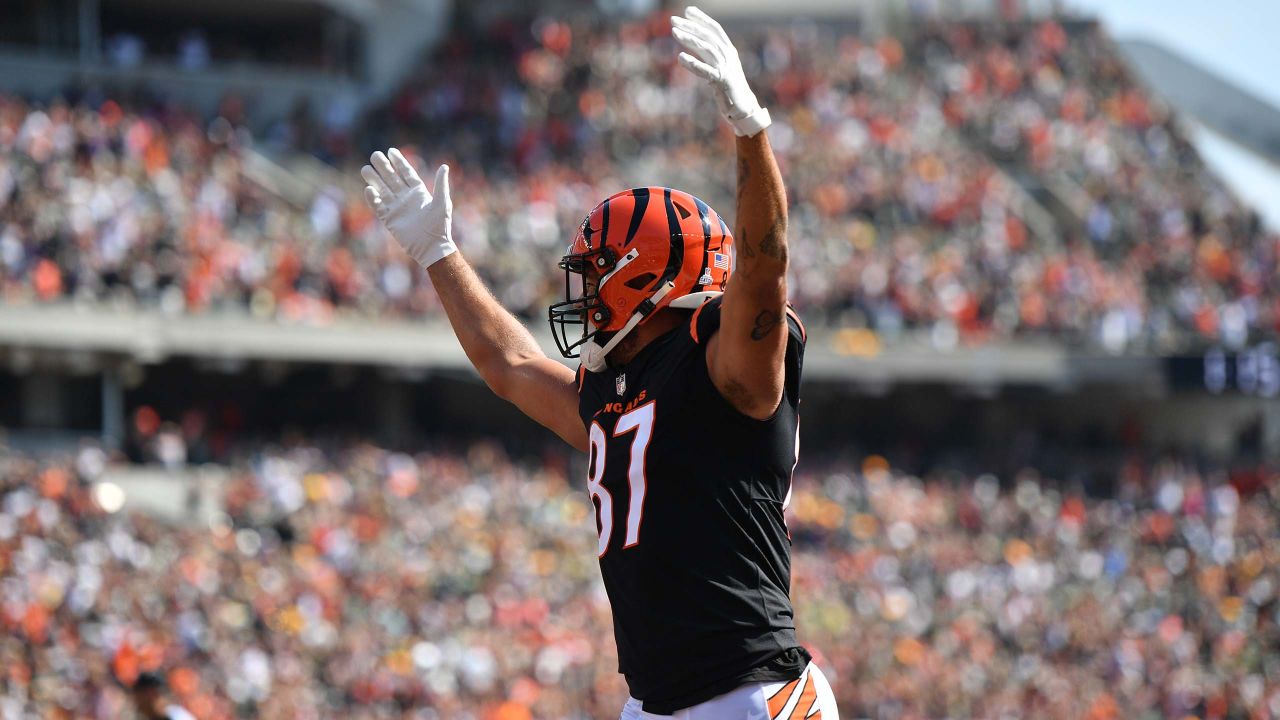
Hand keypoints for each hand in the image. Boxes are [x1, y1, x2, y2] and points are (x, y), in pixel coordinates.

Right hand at [361, 148, 455, 267]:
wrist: (431, 247)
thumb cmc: (439, 226)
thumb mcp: (442, 203)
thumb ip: (441, 184)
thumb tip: (444, 166)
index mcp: (418, 192)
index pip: (406, 173)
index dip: (399, 162)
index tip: (391, 151)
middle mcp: (406, 197)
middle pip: (391, 178)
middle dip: (383, 166)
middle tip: (375, 155)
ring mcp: (396, 207)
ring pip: (382, 189)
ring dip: (374, 179)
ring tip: (366, 168)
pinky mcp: (389, 219)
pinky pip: (378, 206)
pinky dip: (372, 198)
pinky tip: (368, 189)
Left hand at [670, 6, 770, 136]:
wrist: (743, 107)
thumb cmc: (729, 87)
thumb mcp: (721, 67)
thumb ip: (710, 55)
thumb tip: (695, 44)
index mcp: (728, 50)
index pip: (715, 29)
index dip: (702, 18)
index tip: (687, 10)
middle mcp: (728, 56)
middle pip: (708, 36)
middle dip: (690, 26)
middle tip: (673, 20)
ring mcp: (725, 68)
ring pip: (706, 48)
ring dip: (689, 39)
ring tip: (674, 32)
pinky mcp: (721, 81)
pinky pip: (704, 70)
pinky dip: (692, 63)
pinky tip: (680, 57)